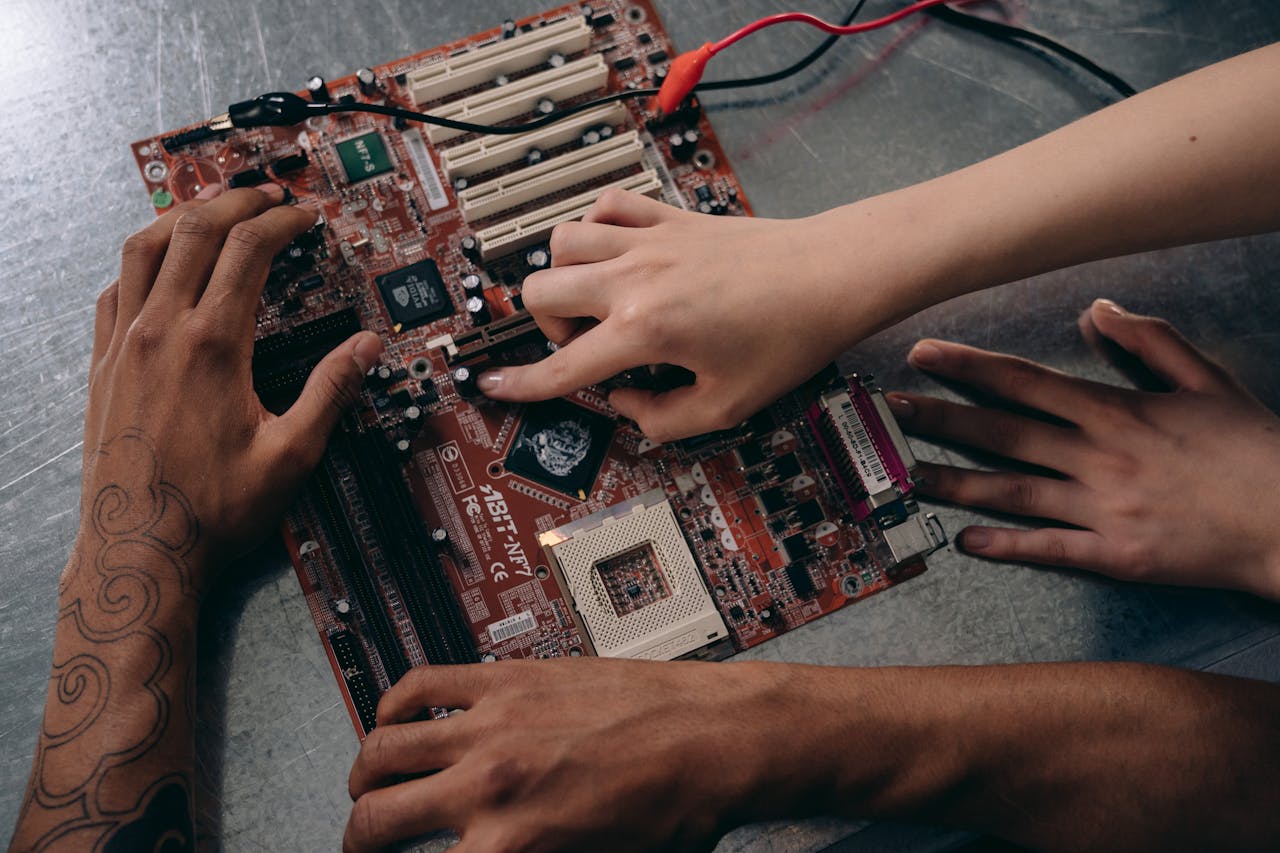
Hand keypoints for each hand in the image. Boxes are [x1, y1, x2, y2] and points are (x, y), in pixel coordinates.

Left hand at [81, 183, 382, 585]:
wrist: (139, 546)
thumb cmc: (209, 508)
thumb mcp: (291, 454)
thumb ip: (330, 392)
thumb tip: (365, 349)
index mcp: (212, 347)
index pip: (247, 251)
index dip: (280, 222)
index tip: (301, 217)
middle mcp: (162, 334)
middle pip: (192, 230)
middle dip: (234, 202)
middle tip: (264, 197)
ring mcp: (124, 345)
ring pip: (142, 248)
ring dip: (180, 217)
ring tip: (210, 210)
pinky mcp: (103, 365)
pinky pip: (114, 289)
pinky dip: (139, 260)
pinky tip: (157, 266)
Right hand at [343, 659, 815, 852]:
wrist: (716, 740)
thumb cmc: (674, 812)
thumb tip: (482, 850)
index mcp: (509, 848)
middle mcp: (488, 787)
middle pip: (374, 819)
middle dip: (359, 841)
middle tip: (365, 847)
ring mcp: (493, 726)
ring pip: (381, 749)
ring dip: (365, 777)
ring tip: (369, 789)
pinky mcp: (508, 680)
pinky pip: (423, 683)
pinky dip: (393, 704)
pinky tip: (395, 720)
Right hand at [475, 189, 890, 441]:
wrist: (831, 275)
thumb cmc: (789, 337)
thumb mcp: (726, 406)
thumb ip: (662, 419)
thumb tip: (625, 404)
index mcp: (646, 330)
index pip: (563, 365)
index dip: (523, 385)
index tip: (496, 387)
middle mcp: (636, 278)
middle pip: (541, 290)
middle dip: (546, 326)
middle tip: (585, 345)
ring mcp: (650, 241)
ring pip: (561, 239)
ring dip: (563, 274)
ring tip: (597, 299)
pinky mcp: (670, 218)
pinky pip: (606, 204)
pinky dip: (594, 227)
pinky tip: (616, 254)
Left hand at [888, 299, 1279, 599]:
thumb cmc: (1253, 450)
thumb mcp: (1207, 380)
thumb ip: (1149, 341)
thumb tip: (1095, 310)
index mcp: (1117, 411)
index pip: (1025, 381)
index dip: (968, 365)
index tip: (924, 354)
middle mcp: (1100, 457)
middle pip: (1004, 432)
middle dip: (943, 418)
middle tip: (891, 410)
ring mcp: (1104, 508)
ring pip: (1013, 491)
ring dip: (956, 482)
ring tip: (909, 475)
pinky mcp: (1117, 555)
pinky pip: (1050, 549)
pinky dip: (1006, 545)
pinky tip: (966, 542)